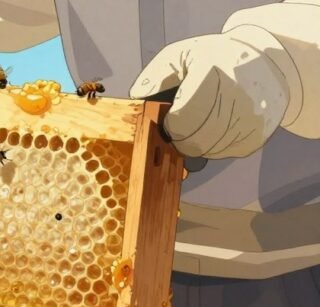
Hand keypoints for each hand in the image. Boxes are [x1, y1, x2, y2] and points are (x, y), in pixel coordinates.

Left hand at [129, 27, 290, 158]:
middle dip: (179, 138)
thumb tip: (138, 96)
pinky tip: (217, 127)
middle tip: (179, 127)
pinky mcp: (259, 133)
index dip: (170, 124)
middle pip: (193, 139)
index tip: (169, 119)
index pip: (182, 118)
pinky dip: (215, 146)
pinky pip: (225, 153)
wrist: (267, 59)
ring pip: (208, 150)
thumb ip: (156, 75)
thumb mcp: (182, 54)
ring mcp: (252, 117)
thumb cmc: (216, 58)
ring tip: (200, 123)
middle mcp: (238, 96)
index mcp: (213, 72)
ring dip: (196, 144)